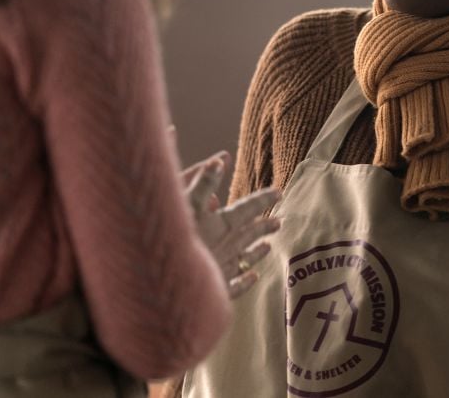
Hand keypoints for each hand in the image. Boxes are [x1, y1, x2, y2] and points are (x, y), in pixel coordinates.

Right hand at [184, 152, 280, 298]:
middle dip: (264, 225)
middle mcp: (229, 246)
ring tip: (269, 246)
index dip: (263, 199)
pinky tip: (254, 277)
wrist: (170, 279)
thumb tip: (219, 161)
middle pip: (250, 233)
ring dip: (257, 251)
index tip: (279, 192)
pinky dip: (246, 280)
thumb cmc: (175, 237)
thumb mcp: (187, 203)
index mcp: (223, 223)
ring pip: (246, 258)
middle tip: (279, 221)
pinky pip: (236, 283)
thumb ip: (204, 182)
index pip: (248, 208)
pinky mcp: (216, 287)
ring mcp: (224, 268)